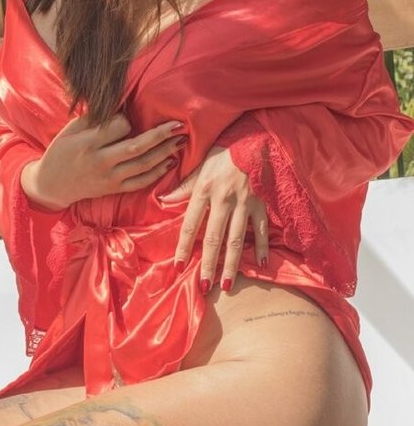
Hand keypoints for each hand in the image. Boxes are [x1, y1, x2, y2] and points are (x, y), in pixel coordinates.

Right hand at [20, 114, 187, 210]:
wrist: (51, 185)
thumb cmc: (61, 152)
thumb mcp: (69, 130)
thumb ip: (93, 118)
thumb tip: (120, 104)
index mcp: (88, 144)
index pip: (118, 128)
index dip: (126, 120)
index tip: (126, 117)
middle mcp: (101, 162)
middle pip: (137, 147)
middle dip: (161, 135)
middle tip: (180, 125)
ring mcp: (109, 178)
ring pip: (143, 165)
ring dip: (165, 152)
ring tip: (180, 140)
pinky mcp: (114, 190)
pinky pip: (141, 182)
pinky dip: (157, 172)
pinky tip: (169, 161)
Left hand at [159, 145, 268, 291]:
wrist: (255, 139)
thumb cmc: (224, 153)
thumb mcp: (200, 166)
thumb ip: (184, 187)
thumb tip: (164, 200)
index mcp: (205, 190)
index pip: (191, 224)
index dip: (183, 246)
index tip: (178, 265)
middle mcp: (224, 199)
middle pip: (214, 238)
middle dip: (208, 264)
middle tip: (204, 286)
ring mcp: (244, 203)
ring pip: (237, 239)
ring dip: (232, 264)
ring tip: (227, 285)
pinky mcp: (261, 204)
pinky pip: (261, 229)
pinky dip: (262, 248)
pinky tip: (261, 265)